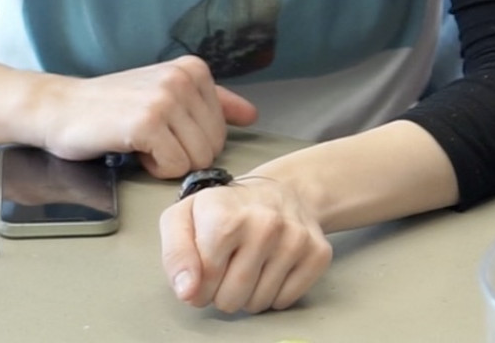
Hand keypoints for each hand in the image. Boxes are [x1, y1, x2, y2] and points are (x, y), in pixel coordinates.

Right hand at [34, 55, 257, 178]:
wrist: (61, 108)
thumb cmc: (114, 107)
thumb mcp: (167, 95)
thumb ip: (212, 103)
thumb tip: (252, 115)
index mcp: (194, 69)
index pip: (222, 130)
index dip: (191, 140)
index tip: (162, 127)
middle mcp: (184, 77)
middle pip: (212, 147)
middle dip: (182, 154)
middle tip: (149, 137)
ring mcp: (167, 98)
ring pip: (196, 160)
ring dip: (166, 162)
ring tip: (140, 141)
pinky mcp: (148, 122)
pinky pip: (173, 167)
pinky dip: (153, 168)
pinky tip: (132, 148)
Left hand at [160, 175, 332, 312]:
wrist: (278, 191)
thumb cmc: (225, 210)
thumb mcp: (183, 220)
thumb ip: (176, 255)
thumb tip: (187, 291)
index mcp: (227, 216)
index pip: (205, 282)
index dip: (199, 285)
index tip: (204, 268)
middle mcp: (266, 225)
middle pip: (231, 299)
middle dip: (223, 293)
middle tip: (228, 266)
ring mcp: (296, 239)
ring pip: (259, 303)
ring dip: (249, 294)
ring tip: (249, 265)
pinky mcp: (318, 253)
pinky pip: (285, 301)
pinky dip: (274, 293)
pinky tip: (272, 267)